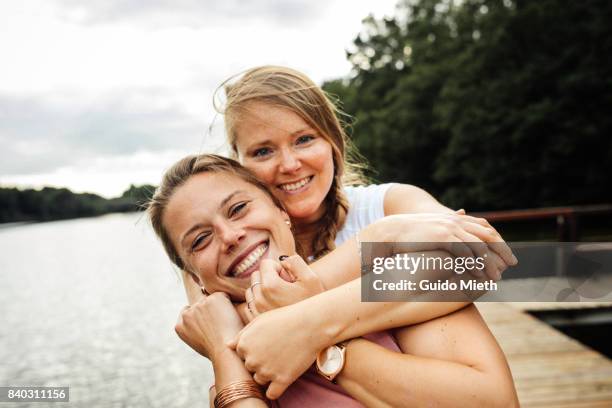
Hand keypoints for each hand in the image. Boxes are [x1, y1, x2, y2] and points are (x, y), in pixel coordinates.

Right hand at [175, 292, 243, 361]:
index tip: (208, 320)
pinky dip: (228, 304)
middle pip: (199, 304)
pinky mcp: (214, 298)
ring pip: (212, 300)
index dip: (199, 314)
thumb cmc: (216, 351)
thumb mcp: (198, 344)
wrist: (225, 350)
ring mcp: (200, 304)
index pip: (186, 311)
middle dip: (210, 310)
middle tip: (220, 323)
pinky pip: (223, 296)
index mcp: (180, 325)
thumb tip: (202, 323)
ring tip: (226, 323)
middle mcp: (187, 313)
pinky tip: (230, 317)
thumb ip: (194, 330)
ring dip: (219, 307)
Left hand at [228, 303, 324, 399]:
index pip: (242, 356)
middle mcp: (252, 360)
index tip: (267, 344)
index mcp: (244, 344)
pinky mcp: (282, 380)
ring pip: (260, 381)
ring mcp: (266, 371)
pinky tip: (283, 377)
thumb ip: (241, 335)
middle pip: (251, 369)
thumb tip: (228, 345)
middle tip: (277, 350)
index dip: (254, 351)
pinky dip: (275, 389)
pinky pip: (271, 394)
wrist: (311, 323)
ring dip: (268, 375)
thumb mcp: (259, 321)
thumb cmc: (285, 318)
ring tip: (282, 359)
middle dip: (261, 362)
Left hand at [244, 256, 325, 319]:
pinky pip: (250, 305)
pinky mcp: (254, 323)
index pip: (265, 264)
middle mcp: (259, 300)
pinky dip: (260, 303)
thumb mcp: (311, 277)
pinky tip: (275, 308)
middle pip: (256, 276)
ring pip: (252, 290)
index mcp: (270, 286)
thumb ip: (294, 261)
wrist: (316, 329)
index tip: (289, 279)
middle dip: (270, 278)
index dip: (279, 268)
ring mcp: (256, 313)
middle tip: (287, 289)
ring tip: (281, 299)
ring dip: (263, 290)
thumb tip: (281, 262)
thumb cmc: (314, 302)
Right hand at [360, 212, 516, 279]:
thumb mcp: (432, 229)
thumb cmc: (410, 233)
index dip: (497, 240)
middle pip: (487, 234)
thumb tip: (459, 219)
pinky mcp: (443, 237)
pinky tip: (480, 276)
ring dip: (490, 262)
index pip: (484, 227)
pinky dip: (475, 265)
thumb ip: (447, 226)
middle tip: (512, 264)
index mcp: (454, 219)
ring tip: (496, 276)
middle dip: (502, 249)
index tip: (506, 253)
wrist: (391, 231)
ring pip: (479, 245)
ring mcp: (449, 228)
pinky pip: (465, 252)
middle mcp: (455, 221)